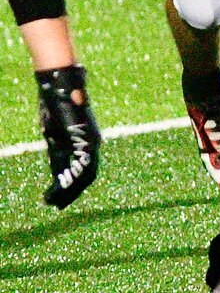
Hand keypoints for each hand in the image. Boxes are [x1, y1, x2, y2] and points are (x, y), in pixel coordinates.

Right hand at [36, 66, 101, 209]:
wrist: (61, 85)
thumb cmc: (56, 105)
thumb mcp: (55, 132)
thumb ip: (58, 150)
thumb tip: (57, 170)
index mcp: (87, 142)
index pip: (84, 170)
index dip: (74, 186)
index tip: (60, 198)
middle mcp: (93, 143)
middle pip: (86, 176)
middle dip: (72, 192)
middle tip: (58, 206)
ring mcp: (91, 141)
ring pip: (84, 175)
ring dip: (69, 190)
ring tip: (54, 202)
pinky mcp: (87, 139)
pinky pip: (81, 165)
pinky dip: (70, 180)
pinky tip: (58, 189)